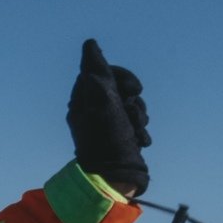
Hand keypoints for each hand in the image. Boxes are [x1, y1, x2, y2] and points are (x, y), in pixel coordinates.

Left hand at [66, 38, 149, 197]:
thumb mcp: (103, 102)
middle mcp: (92, 109)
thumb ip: (99, 74)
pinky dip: (140, 129)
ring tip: (134, 130)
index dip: (121, 75)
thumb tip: (89, 46)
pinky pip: (136, 120)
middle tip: (133, 110)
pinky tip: (138, 141)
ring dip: (139, 115)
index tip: (131, 88)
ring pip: (132, 103)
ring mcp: (107, 122)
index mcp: (82, 99)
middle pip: (120, 86)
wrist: (116, 176)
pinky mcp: (120, 133)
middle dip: (133, 97)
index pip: (101, 69)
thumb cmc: (107, 140)